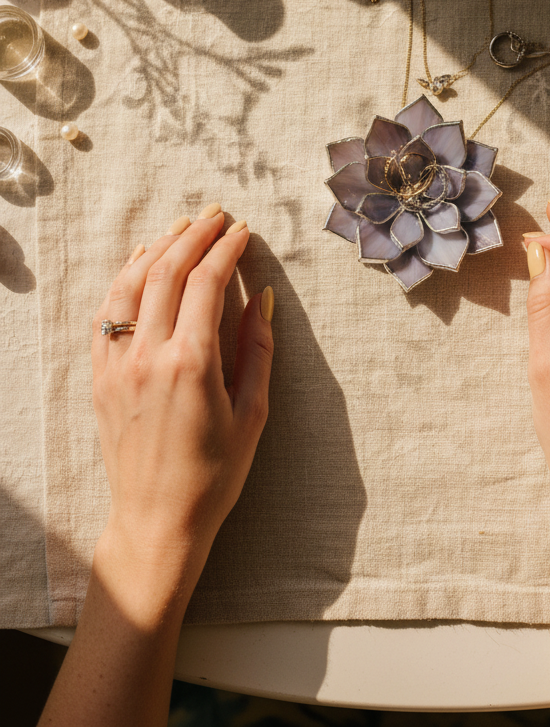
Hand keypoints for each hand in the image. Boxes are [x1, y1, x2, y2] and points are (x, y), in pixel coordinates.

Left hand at [91, 204, 273, 598]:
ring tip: (182, 227)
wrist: (158, 520)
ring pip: (131, 283)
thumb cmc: (215, 474)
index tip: (243, 230)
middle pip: (168, 271)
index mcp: (192, 364)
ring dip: (158, 247)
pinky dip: (124, 278)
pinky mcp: (100, 376)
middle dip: (195, 235)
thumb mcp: (253, 413)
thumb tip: (261, 296)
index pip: (207, 282)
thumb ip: (257, 349)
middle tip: (217, 215)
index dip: (227, 248)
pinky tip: (142, 262)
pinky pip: (107, 312)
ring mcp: (118, 364)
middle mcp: (149, 356)